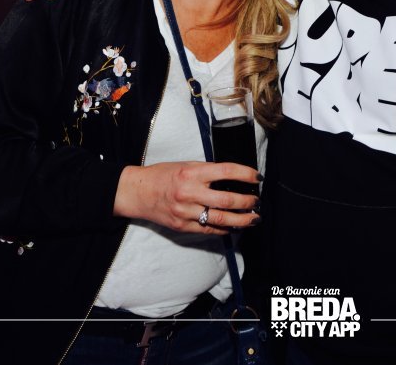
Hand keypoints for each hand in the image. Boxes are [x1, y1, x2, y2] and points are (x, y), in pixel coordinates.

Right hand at [113, 161, 260, 234]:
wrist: (138, 192)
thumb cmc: (163, 175)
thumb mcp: (186, 165)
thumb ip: (208, 172)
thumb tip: (234, 179)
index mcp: (192, 172)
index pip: (226, 171)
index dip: (246, 174)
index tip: (257, 177)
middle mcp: (189, 192)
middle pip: (227, 200)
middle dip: (247, 202)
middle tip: (257, 202)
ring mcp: (186, 212)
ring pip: (221, 220)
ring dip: (242, 220)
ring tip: (253, 218)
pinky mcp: (182, 226)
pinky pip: (209, 230)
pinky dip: (224, 229)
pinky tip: (234, 226)